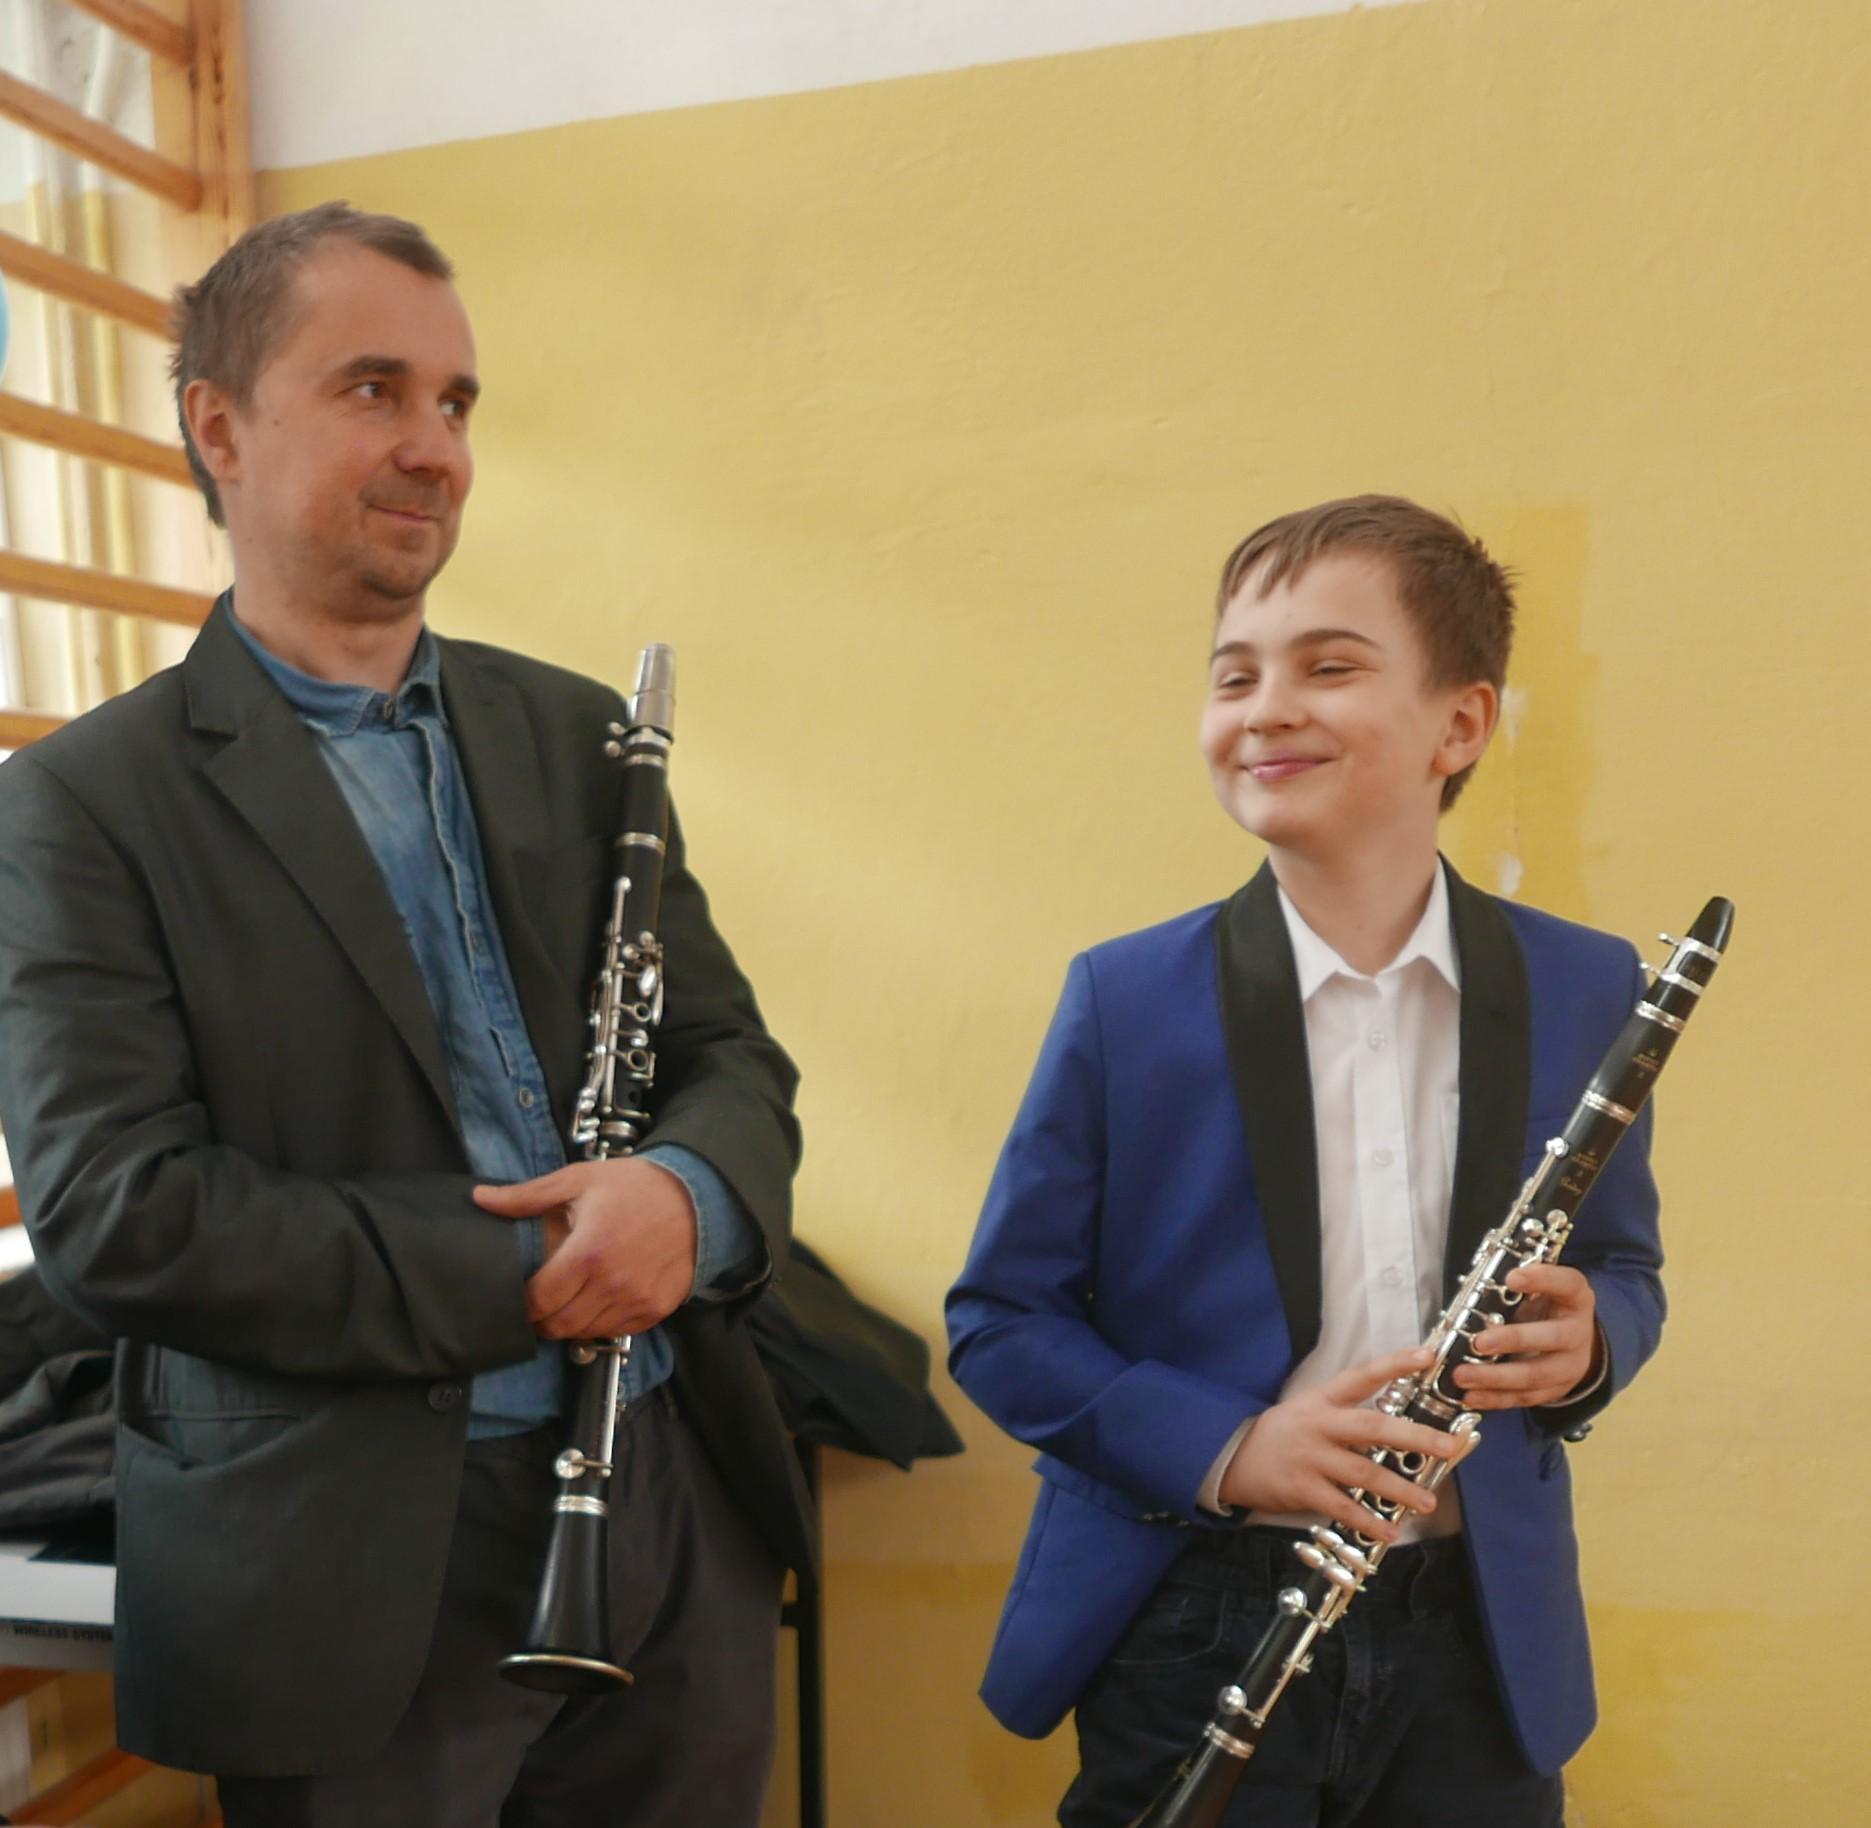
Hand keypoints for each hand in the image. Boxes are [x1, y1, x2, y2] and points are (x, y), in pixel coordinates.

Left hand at [472, 1158, 697, 1339]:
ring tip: (568, 1300)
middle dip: (541, 1319)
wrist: (696, 1198)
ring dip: (570, 1322)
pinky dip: (600, 1323)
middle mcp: (612, 1284)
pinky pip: (615, 1332)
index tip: (518, 1296)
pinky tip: (599, 1300)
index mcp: (588, 1253)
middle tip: (539, 1302)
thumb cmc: (634, 1187)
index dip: (521, 1304)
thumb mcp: (579, 1180)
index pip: (539, 1301)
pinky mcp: (655, 1310)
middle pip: (558, 1325)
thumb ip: (527, 1197)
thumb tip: (481, 1200)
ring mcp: (636, 1301)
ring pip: (585, 1333)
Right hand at [1216, 1347, 1472, 1543]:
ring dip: (1399, 1489)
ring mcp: (1310, 1457)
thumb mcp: (1310, 1410)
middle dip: (1414, 1436)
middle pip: (1372, 1427)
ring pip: (1362, 1470)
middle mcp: (1319, 1424)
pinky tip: (1390, 1532)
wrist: (1233, 1457)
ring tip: (1428, 1501)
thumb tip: (1400, 1426)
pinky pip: (1341, 1506)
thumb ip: (1348, 1415)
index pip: (1362, 1375)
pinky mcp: (1302, 1488)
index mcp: (1322, 1399)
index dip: (1394, 1364)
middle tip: (1448, 1446)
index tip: (1427, 1356)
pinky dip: (1367, 1521)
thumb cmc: (1284, 1433)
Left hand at [1452, 1263, 1601, 1409]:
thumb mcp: (1539, 1289)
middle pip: (1553, 1338)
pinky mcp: (1554, 1390)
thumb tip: (1474, 1293)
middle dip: (1514, 1340)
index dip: (1542, 1279)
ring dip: (1495, 1377)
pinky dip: (1495, 1398)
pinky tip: (1470, 1395)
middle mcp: (1577, 1333)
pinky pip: (1524, 1397)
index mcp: (1575, 1298)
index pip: (1567, 1284)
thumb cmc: (1546, 1307)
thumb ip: (1516, 1288)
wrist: (1574, 1343)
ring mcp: (1569, 1366)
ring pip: (1535, 1375)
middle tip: (1480, 1342)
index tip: (1512, 1277)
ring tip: (1462, 1375)